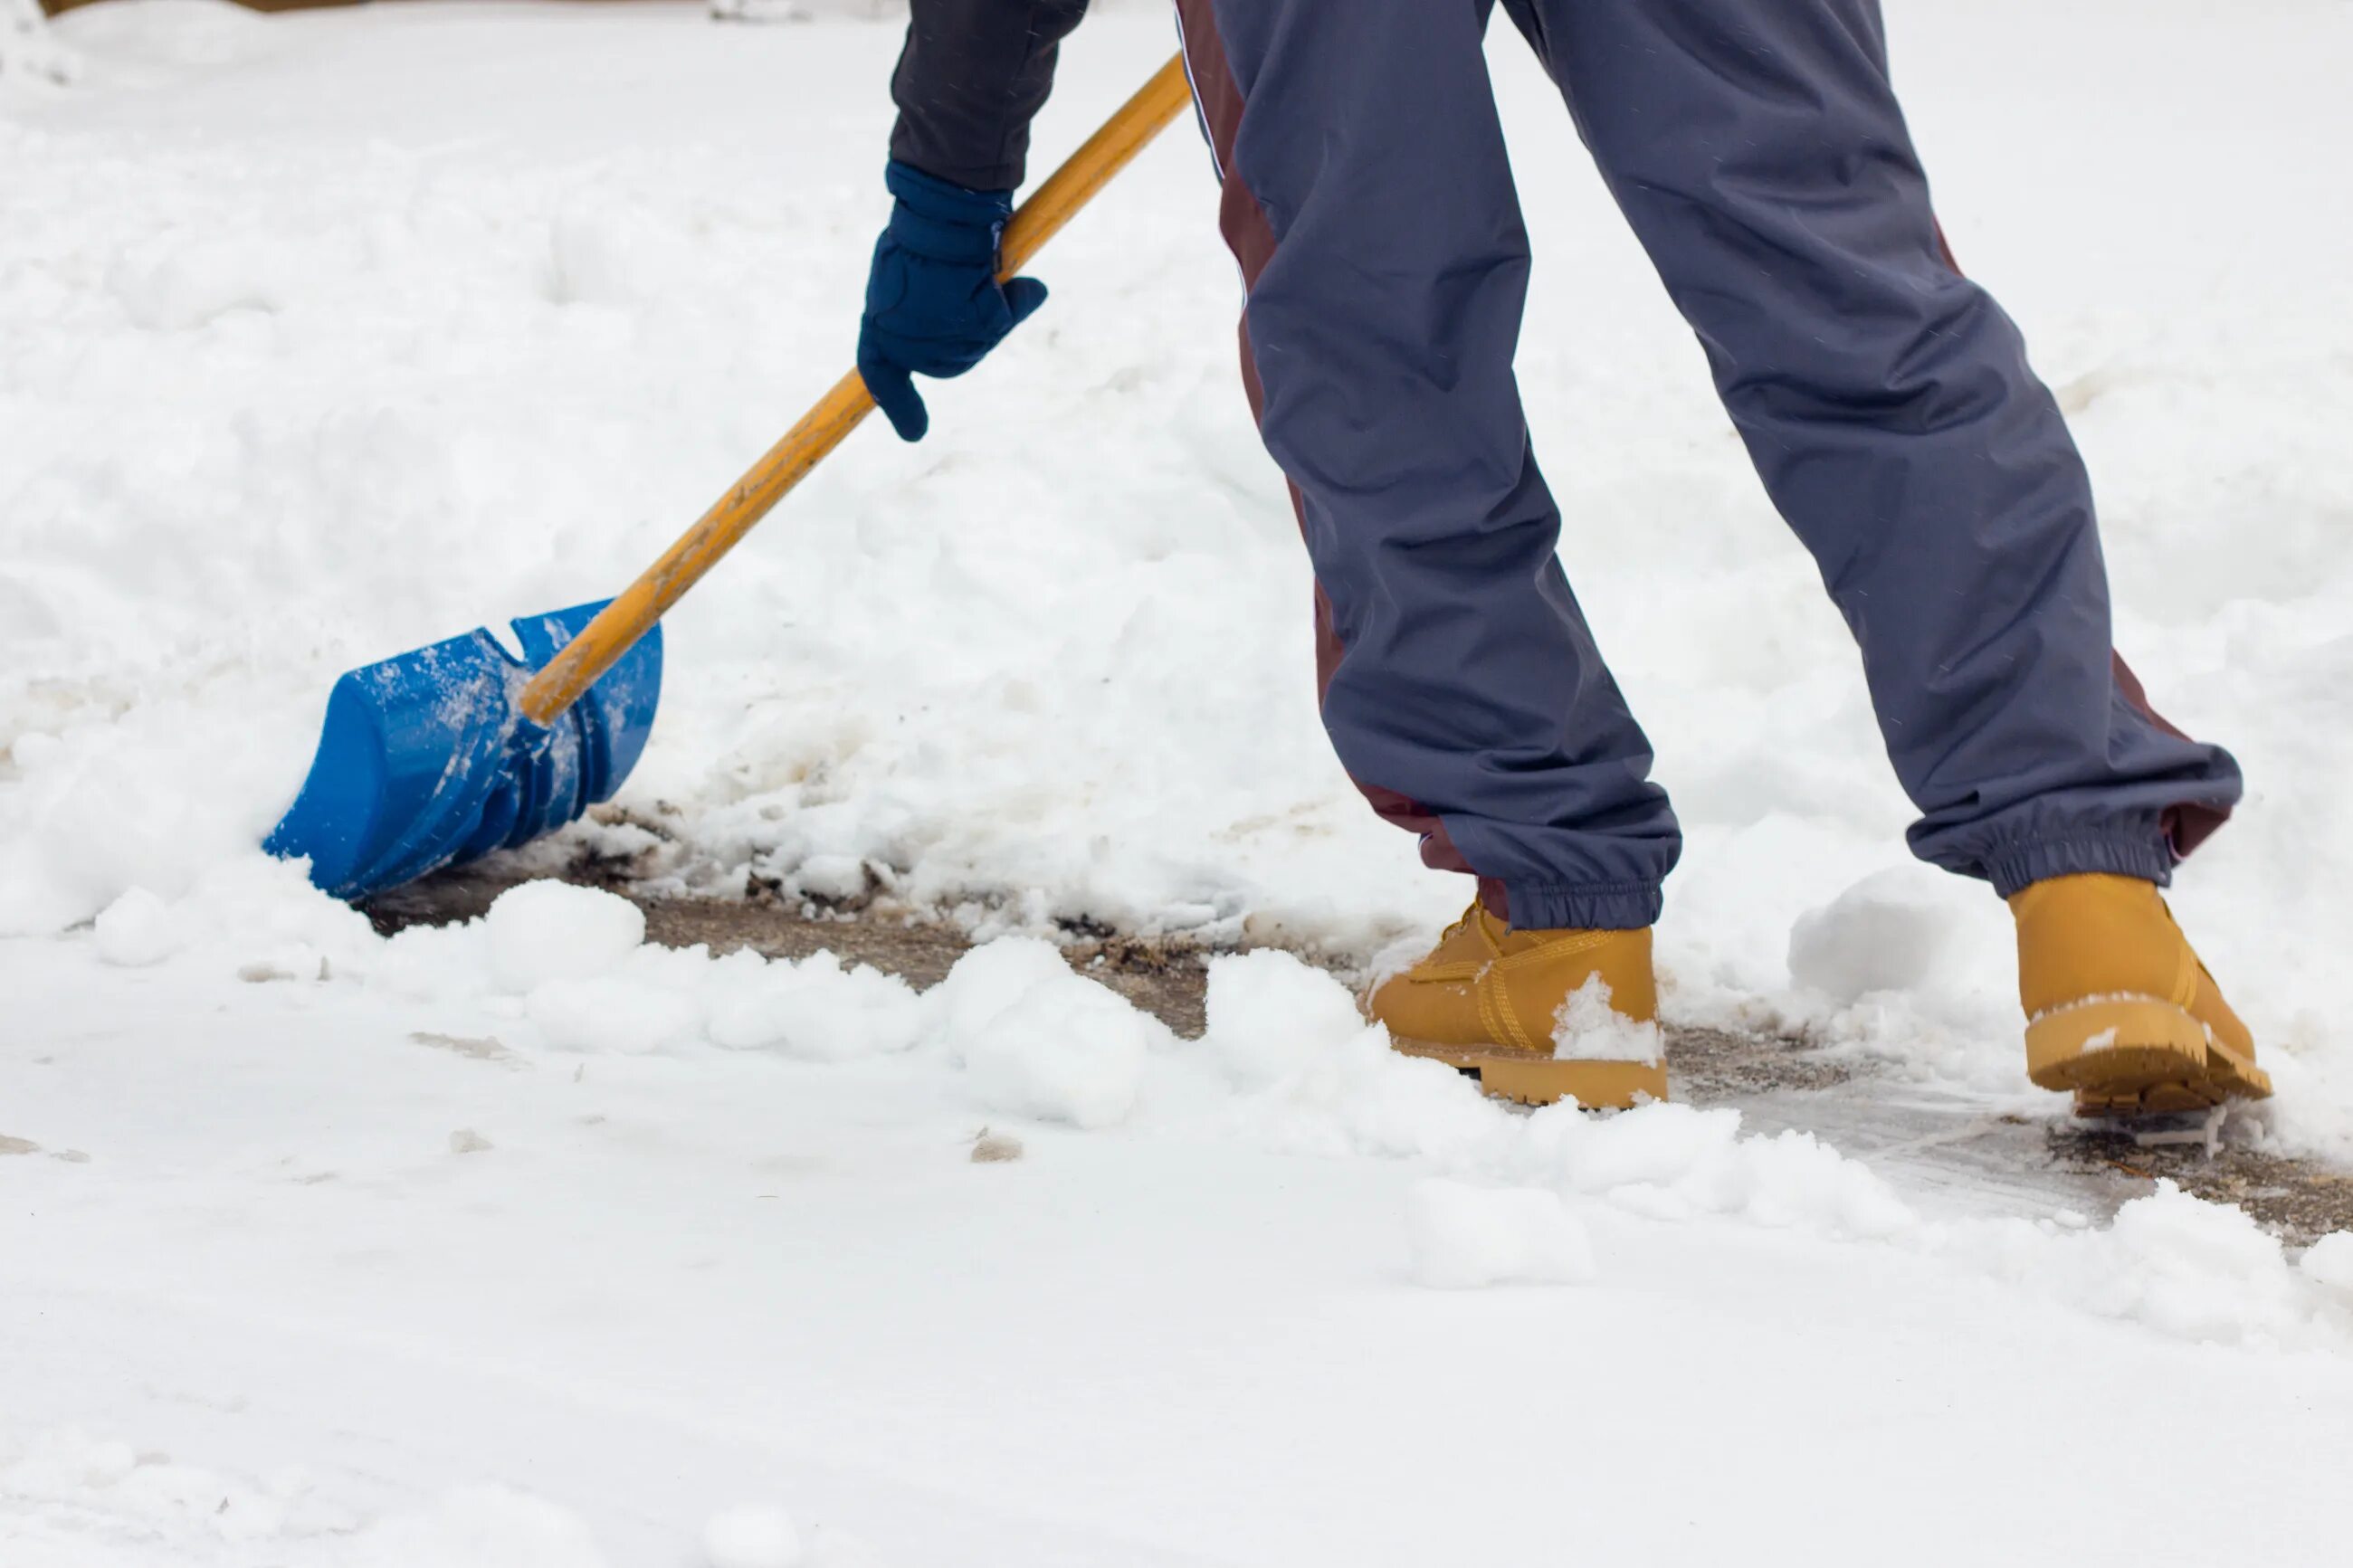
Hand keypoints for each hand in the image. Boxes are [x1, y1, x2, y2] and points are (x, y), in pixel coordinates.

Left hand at [856, 160, 1048, 441]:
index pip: (880, 377)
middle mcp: (905, 345)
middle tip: (961, 292)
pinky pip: (1000, 323)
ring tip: (979, 274)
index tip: (914, 433)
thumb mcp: (907, 276)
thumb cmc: (918, 236)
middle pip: (940, 363)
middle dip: (957, 337)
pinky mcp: (978, 326)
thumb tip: (969, 333)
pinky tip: (1014, 282)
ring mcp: (943, 340)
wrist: (941, 214)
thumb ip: (925, 309)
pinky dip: (1014, 302)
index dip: (899, 405)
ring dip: (987, 316)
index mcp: (879, 331)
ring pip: (974, 345)